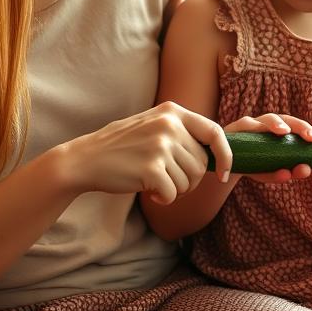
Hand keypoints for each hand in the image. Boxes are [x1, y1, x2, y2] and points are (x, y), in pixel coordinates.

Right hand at [61, 101, 231, 204]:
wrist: (86, 159)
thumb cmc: (122, 147)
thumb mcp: (153, 125)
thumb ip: (181, 132)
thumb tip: (218, 152)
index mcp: (172, 112)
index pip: (214, 132)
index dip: (225, 156)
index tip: (224, 173)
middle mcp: (169, 125)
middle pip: (202, 165)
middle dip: (188, 179)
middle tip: (164, 177)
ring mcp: (160, 145)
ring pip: (189, 182)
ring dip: (174, 189)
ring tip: (151, 180)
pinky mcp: (151, 168)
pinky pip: (173, 194)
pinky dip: (163, 199)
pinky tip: (146, 189)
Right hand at [225, 113, 311, 184]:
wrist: (222, 165)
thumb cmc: (252, 164)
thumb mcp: (272, 171)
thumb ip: (289, 170)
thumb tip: (306, 169)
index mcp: (277, 131)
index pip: (297, 127)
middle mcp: (264, 124)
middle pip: (284, 119)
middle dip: (299, 126)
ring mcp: (247, 125)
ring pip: (262, 120)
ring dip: (274, 124)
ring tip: (284, 132)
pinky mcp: (231, 131)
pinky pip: (243, 132)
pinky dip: (251, 138)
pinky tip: (253, 147)